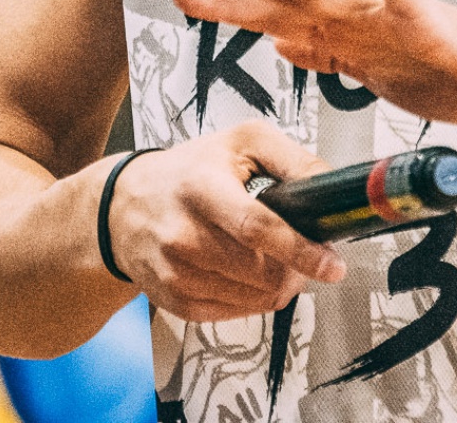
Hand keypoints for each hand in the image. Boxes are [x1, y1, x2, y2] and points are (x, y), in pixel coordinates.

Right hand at [106, 121, 345, 322]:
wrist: (123, 206)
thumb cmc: (188, 172)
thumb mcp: (241, 143)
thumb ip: (292, 160)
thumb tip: (332, 186)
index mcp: (201, 188)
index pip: (256, 228)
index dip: (300, 250)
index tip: (332, 265)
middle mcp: (183, 235)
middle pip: (263, 272)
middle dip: (296, 267)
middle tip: (302, 252)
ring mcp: (176, 274)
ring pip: (257, 298)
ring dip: (278, 283)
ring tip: (269, 257)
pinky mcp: (175, 302)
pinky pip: (237, 314)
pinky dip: (254, 296)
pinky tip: (244, 271)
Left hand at [173, 0, 456, 125]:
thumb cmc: (453, 72)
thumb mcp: (376, 76)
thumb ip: (330, 58)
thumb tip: (282, 46)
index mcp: (346, 36)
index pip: (278, 23)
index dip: (233, 11)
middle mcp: (359, 17)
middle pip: (283, 4)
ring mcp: (389, 16)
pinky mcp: (425, 20)